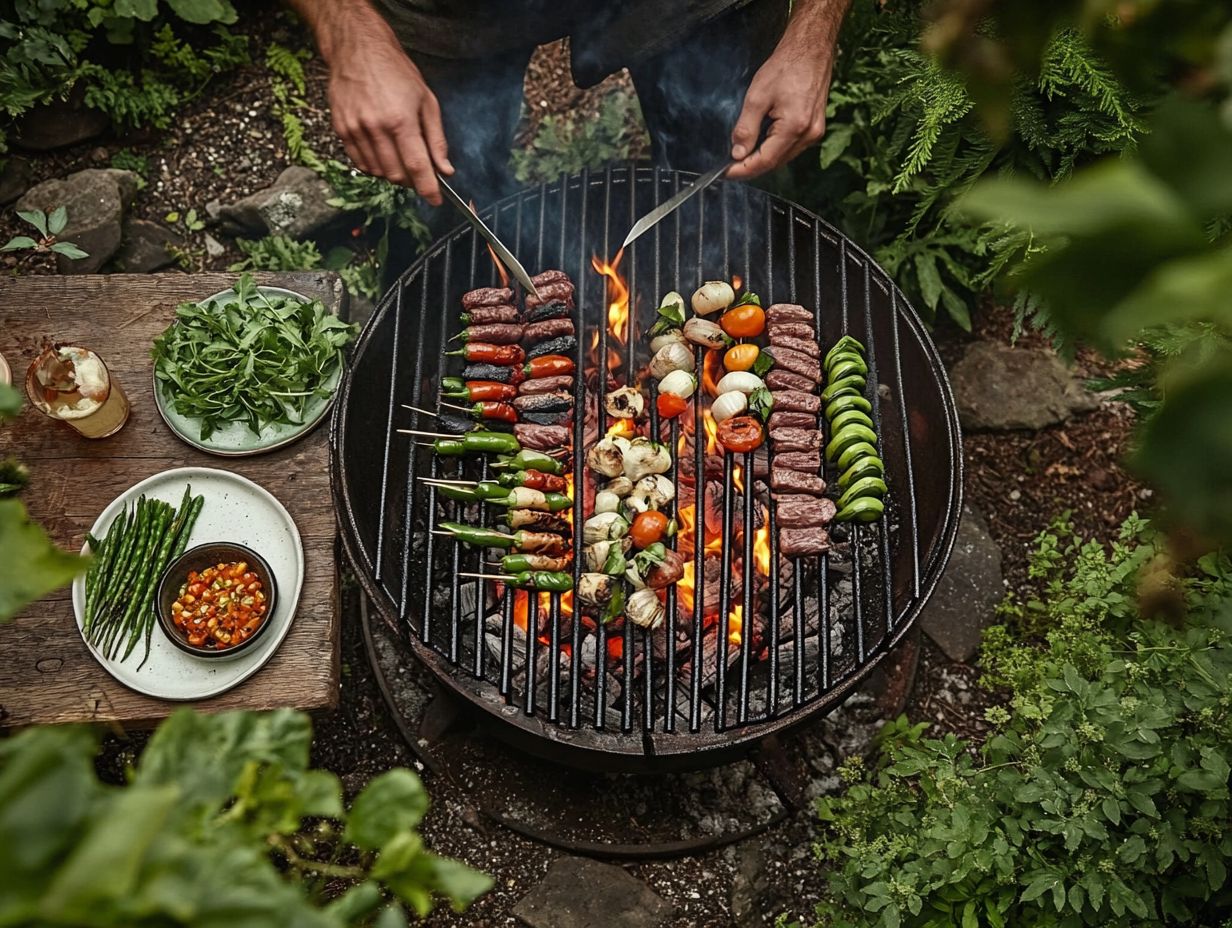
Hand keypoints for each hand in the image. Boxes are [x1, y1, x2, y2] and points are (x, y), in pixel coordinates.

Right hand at [322, 7, 452, 203]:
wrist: (357, 49)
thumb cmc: (395, 71)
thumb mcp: (426, 100)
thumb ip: (436, 139)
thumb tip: (445, 169)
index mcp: (401, 120)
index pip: (417, 167)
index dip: (428, 189)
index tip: (435, 200)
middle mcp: (376, 127)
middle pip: (397, 174)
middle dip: (412, 180)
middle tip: (420, 172)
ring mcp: (355, 129)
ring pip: (378, 172)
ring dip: (393, 174)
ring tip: (401, 157)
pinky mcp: (341, 129)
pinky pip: (360, 162)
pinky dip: (375, 166)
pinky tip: (383, 153)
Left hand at [727, 24, 836, 178]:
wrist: (811, 50)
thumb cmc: (786, 66)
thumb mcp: (757, 97)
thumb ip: (746, 128)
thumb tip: (737, 153)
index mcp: (795, 127)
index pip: (765, 161)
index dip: (743, 170)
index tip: (726, 173)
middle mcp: (808, 135)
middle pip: (775, 163)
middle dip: (751, 167)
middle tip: (730, 166)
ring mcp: (814, 133)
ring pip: (783, 158)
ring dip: (763, 159)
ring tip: (742, 155)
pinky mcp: (815, 129)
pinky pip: (792, 148)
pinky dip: (775, 149)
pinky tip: (761, 143)